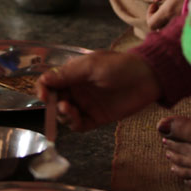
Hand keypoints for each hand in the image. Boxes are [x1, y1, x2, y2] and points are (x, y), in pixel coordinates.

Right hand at [34, 50, 161, 131]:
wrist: (147, 77)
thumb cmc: (119, 66)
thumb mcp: (91, 65)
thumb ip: (67, 74)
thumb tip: (44, 79)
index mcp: (73, 74)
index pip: (50, 83)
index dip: (43, 89)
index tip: (43, 95)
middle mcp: (77, 90)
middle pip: (54, 101)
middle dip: (52, 104)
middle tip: (58, 104)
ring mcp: (86, 105)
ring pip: (64, 115)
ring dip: (62, 114)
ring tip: (68, 108)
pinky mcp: (96, 118)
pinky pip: (79, 125)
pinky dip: (73, 123)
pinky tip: (75, 117)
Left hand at [147, 0, 190, 31]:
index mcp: (171, 8)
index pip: (152, 24)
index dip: (149, 15)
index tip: (155, 5)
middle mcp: (180, 19)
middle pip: (163, 30)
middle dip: (161, 19)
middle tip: (165, 6)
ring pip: (176, 29)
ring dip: (173, 20)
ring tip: (179, 6)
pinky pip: (189, 27)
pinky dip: (185, 20)